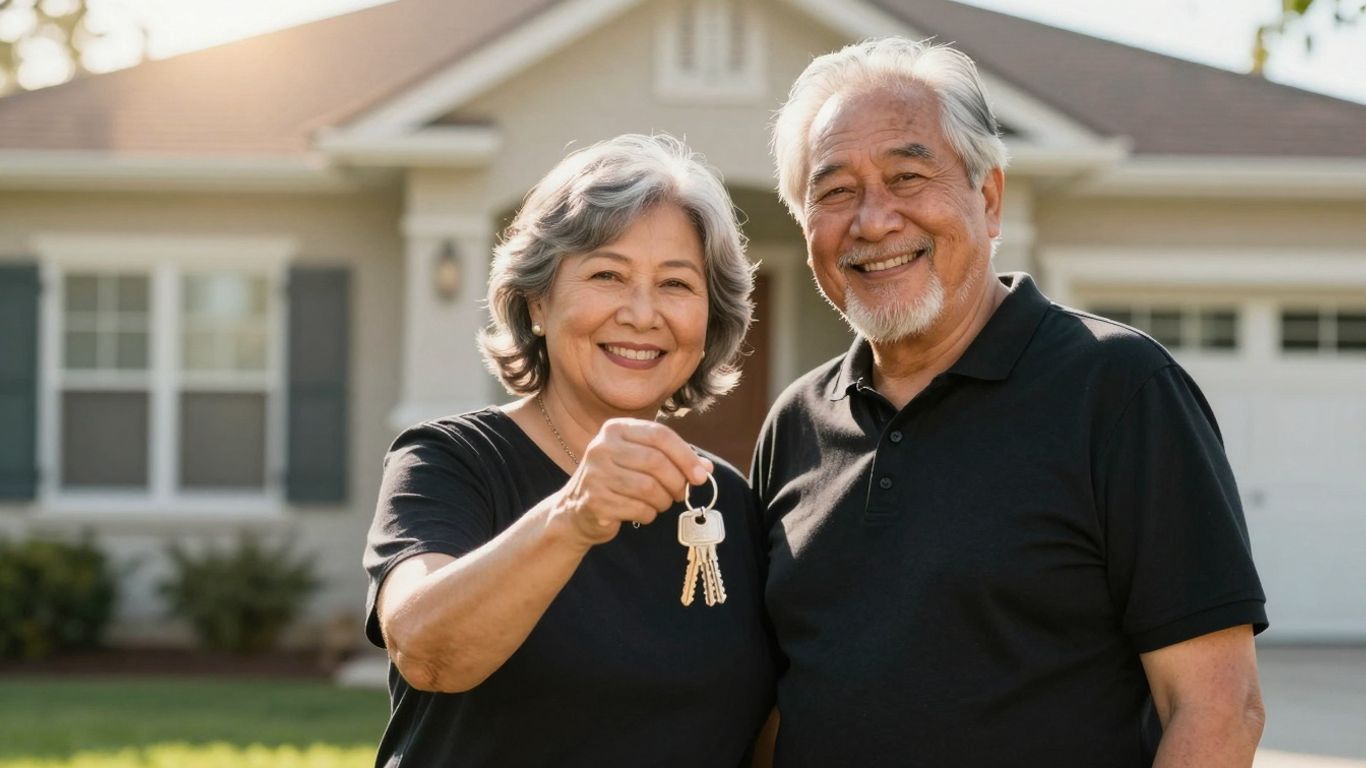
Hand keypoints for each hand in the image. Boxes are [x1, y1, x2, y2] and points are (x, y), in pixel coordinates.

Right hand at [551, 418, 712, 546]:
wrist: (577, 509)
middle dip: (677, 481)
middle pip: (656, 462)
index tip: (702, 475)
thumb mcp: (640, 460)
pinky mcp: (595, 501)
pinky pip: (638, 509)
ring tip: (661, 503)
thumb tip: (706, 469)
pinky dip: (648, 514)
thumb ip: (672, 459)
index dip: (686, 456)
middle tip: (682, 493)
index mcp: (615, 429)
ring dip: (663, 500)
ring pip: (649, 488)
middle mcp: (602, 447)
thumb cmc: (617, 481)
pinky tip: (643, 512)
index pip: (660, 435)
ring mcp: (595, 474)